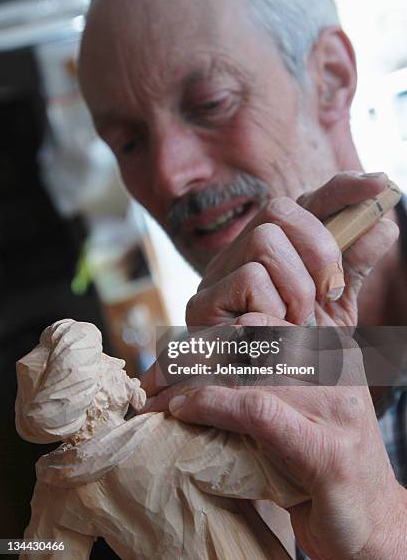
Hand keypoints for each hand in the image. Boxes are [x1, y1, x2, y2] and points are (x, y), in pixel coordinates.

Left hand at [146, 344, 406, 558]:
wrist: (373, 526)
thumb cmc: (320, 465)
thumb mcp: (295, 410)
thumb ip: (261, 382)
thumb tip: (194, 370)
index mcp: (330, 354)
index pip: (257, 326)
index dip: (207, 338)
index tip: (168, 357)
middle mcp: (335, 372)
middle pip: (247, 343)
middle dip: (192, 357)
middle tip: (153, 378)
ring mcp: (335, 408)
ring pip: (246, 372)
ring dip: (190, 383)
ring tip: (156, 398)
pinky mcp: (326, 450)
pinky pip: (256, 409)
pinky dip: (212, 405)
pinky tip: (183, 410)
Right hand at [186, 171, 398, 328]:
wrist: (268, 402)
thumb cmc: (300, 349)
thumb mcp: (335, 306)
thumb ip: (354, 265)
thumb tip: (385, 224)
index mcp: (274, 250)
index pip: (307, 202)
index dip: (342, 188)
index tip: (380, 183)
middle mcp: (242, 253)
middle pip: (279, 209)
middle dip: (318, 249)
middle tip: (329, 292)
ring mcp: (217, 276)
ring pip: (265, 242)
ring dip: (297, 288)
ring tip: (297, 323)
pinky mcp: (201, 302)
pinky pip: (250, 279)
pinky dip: (274, 309)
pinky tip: (273, 334)